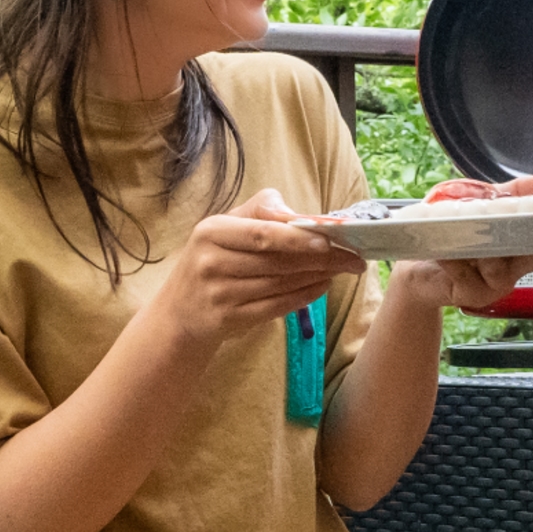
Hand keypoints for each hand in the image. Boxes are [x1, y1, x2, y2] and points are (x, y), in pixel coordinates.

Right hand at [151, 189, 366, 349]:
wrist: (179, 312)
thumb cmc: (211, 260)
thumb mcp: (224, 227)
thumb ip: (261, 211)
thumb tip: (301, 215)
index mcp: (211, 231)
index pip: (261, 232)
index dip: (297, 236)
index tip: (330, 238)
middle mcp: (211, 262)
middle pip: (276, 260)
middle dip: (321, 258)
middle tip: (353, 256)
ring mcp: (219, 294)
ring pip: (280, 284)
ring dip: (317, 276)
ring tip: (342, 268)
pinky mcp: (229, 320)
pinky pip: (276, 307)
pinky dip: (304, 296)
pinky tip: (322, 286)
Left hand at [393, 171, 532, 309]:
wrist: (417, 267)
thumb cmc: (451, 234)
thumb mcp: (481, 206)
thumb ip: (512, 194)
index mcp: (517, 253)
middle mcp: (510, 272)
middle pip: (529, 257)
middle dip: (519, 235)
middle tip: (510, 215)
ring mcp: (492, 286)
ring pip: (497, 266)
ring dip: (482, 246)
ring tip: (466, 229)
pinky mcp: (469, 295)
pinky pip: (465, 274)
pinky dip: (454, 259)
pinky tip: (443, 249)